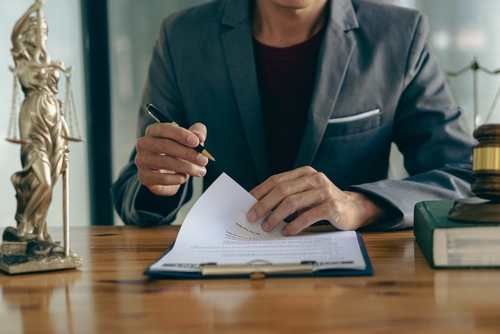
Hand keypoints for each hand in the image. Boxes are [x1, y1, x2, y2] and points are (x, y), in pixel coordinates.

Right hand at [135, 122, 208, 196]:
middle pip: (166, 146)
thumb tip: (200, 137)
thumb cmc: (177, 152)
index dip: (182, 135)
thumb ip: (196, 133)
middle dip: (188, 153)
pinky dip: (178, 178)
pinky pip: (163, 178)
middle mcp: (144, 143)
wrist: (166, 173)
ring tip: (200, 171)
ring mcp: (142, 160)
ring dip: (187, 168)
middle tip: (203, 160)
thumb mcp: (189, 140)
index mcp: (154, 130)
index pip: (166, 129)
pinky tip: (185, 177)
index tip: (196, 142)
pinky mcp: (144, 176)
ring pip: (166, 163)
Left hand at [246, 166, 384, 235]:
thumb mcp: (305, 195)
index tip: (247, 204)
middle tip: (253, 217)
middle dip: (264, 205)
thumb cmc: (323, 203)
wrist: (353, 209)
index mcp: (304, 173)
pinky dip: (294, 226)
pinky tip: (286, 232)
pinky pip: (307, 216)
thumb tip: (259, 208)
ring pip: (292, 202)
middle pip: (282, 190)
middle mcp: (314, 178)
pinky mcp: (332, 206)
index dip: (260, 191)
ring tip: (267, 227)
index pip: (276, 180)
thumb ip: (287, 196)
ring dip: (276, 216)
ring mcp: (324, 191)